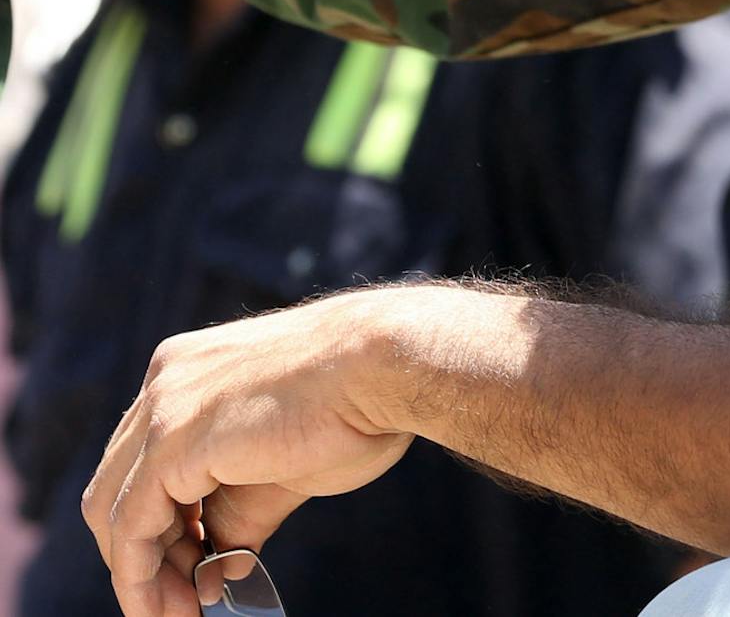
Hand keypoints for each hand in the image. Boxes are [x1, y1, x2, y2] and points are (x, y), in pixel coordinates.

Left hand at [83, 293, 410, 616]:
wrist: (387, 366)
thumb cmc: (354, 403)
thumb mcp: (279, 463)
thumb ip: (235, 510)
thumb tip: (217, 570)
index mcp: (192, 367)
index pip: (144, 460)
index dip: (161, 525)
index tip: (190, 571)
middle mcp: (167, 377)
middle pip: (117, 486)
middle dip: (146, 553)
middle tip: (180, 604)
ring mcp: (165, 405)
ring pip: (112, 509)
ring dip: (141, 574)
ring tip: (179, 615)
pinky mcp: (171, 442)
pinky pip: (131, 527)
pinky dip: (140, 576)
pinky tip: (166, 607)